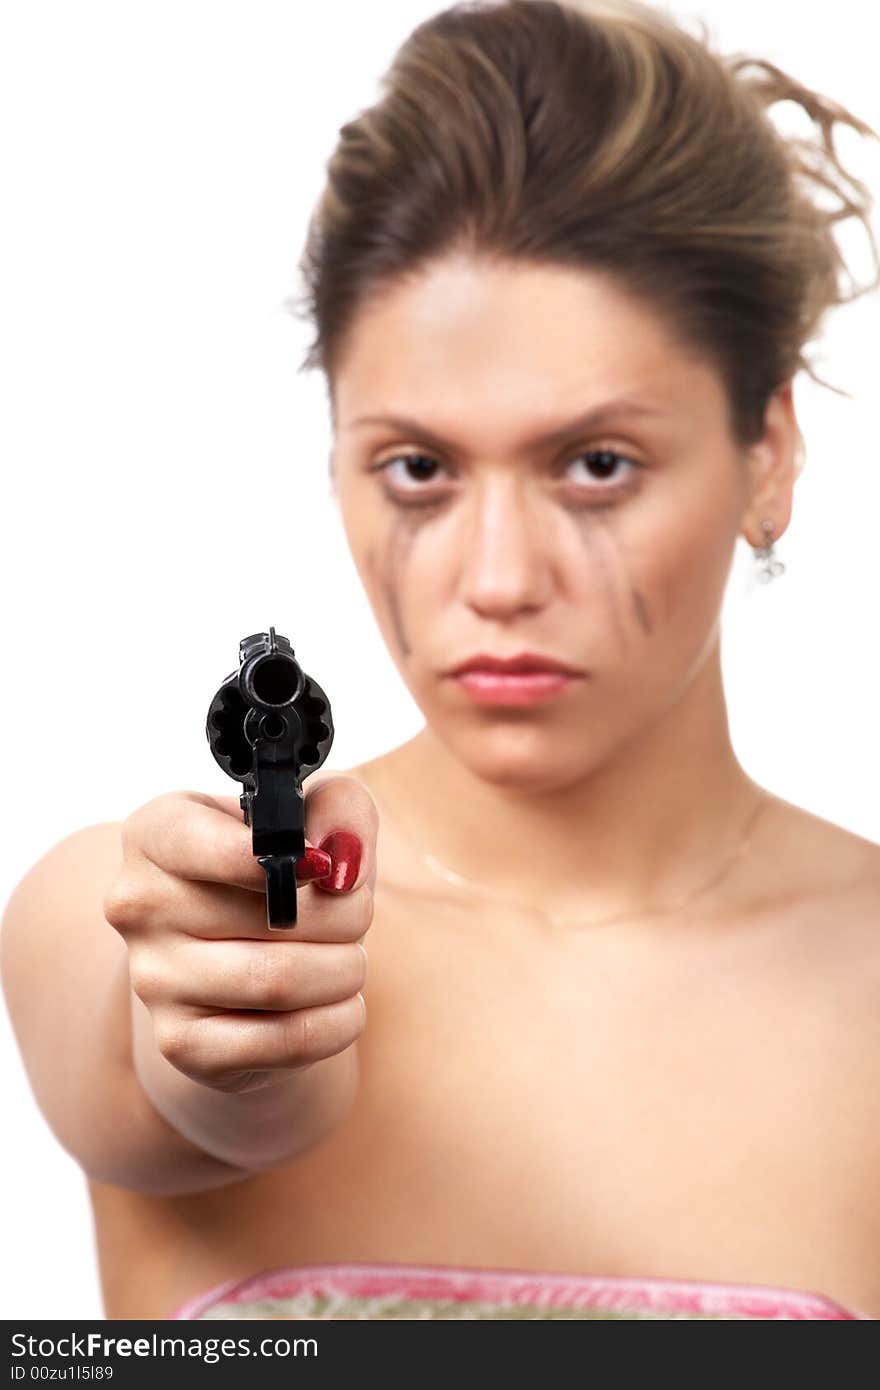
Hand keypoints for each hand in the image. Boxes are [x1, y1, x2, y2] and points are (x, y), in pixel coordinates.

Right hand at [102, 775, 375, 1094]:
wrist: (244, 966)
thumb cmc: (284, 876)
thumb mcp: (314, 819)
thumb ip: (341, 807)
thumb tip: (341, 860)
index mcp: (157, 831)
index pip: (213, 844)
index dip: (288, 860)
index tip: (325, 868)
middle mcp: (140, 904)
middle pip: (276, 917)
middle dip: (347, 917)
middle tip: (356, 915)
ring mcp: (153, 979)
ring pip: (281, 980)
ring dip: (345, 971)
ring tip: (349, 960)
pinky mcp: (181, 1043)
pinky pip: (285, 1040)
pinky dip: (337, 1022)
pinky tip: (339, 1004)